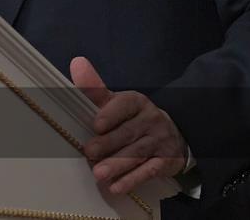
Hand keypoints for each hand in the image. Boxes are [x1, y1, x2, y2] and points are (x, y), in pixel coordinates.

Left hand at [71, 56, 187, 194]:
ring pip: (138, 153)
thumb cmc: (133, 118)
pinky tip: (117, 187)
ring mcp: (160, 141)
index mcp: (136, 102)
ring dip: (118, 165)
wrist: (172, 134)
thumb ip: (95, 88)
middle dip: (108, 144)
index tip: (96, 124)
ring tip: (99, 173)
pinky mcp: (166, 162)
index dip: (111, 114)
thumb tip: (77, 63)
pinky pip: (149, 171)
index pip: (125, 105)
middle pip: (128, 132)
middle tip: (89, 153)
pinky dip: (133, 180)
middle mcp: (151, 119)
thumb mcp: (116, 102)